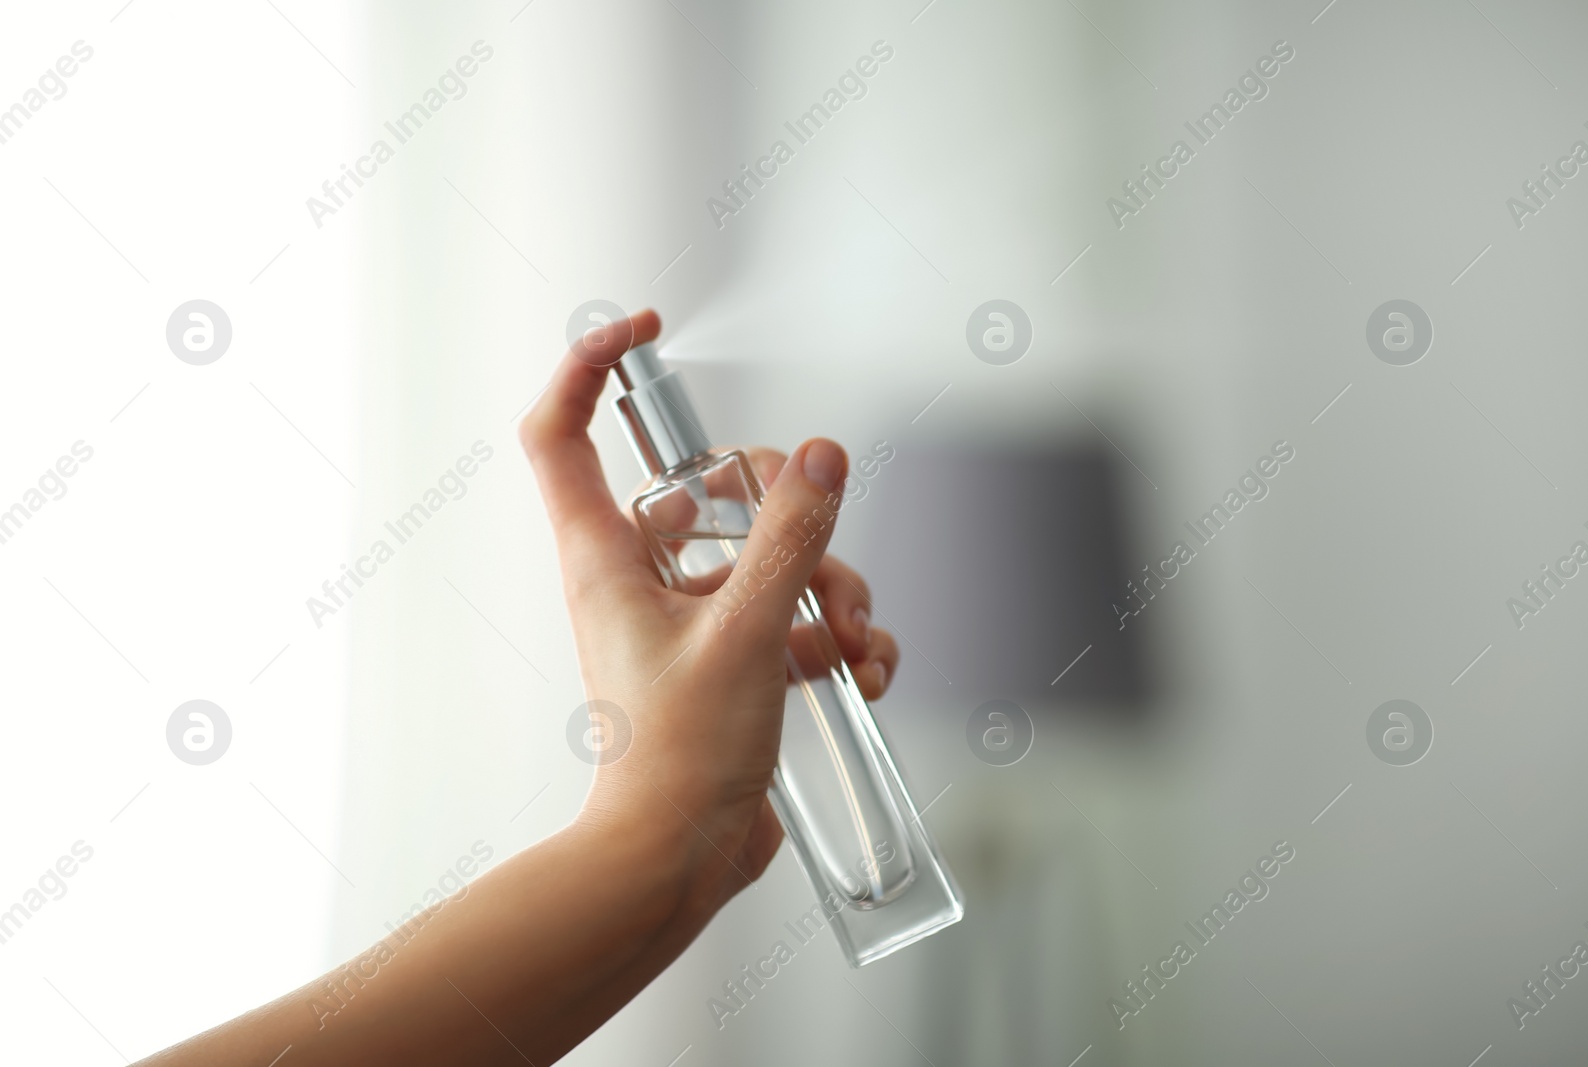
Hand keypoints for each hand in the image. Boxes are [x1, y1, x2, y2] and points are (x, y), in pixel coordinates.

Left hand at [518, 308, 899, 919]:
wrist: (682, 859)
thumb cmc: (678, 758)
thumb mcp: (747, 634)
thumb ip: (789, 539)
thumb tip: (822, 457)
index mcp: (607, 556)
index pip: (563, 431)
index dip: (588, 365)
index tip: (645, 330)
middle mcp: (643, 578)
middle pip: (711, 488)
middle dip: (788, 508)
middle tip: (820, 542)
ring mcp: (693, 620)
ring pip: (770, 555)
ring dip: (832, 586)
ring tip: (853, 640)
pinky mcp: (737, 661)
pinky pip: (796, 615)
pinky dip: (837, 636)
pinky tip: (863, 674)